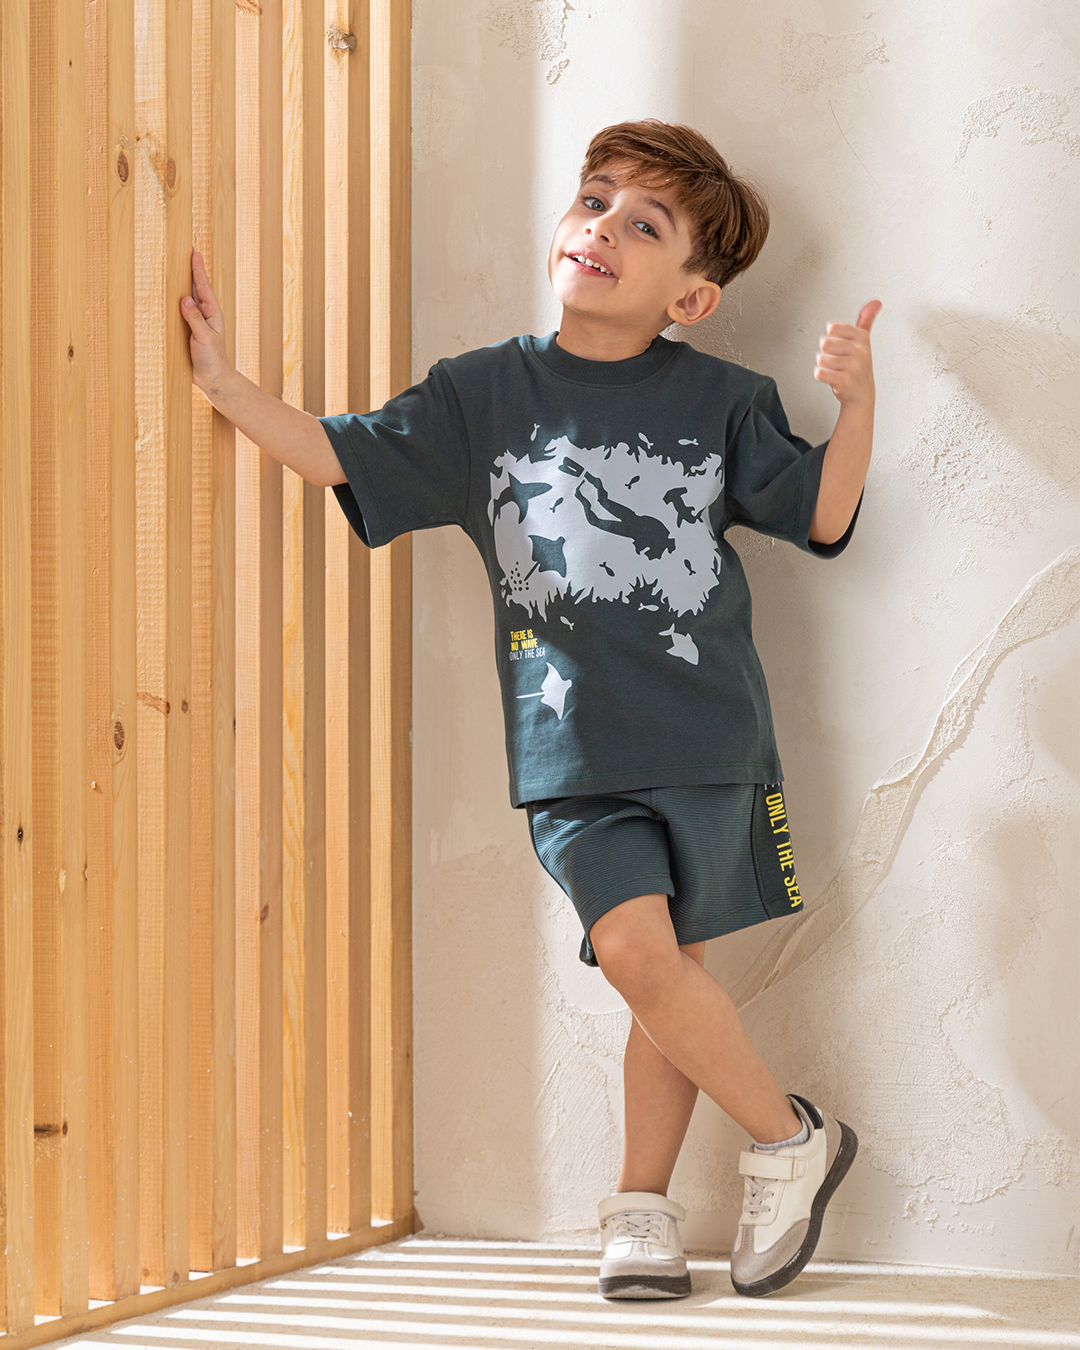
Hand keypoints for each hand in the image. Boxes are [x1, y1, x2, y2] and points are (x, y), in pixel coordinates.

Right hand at [181, 249, 230, 391]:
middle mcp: (203, 314)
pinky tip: (165, 295)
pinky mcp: (186, 330)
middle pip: (194, 287)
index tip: (194, 252)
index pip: (203, 286)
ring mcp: (194, 321)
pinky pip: (177, 312)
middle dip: (189, 270)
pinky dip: (172, 301)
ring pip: (185, 298)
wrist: (212, 379)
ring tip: (172, 267)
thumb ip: (195, 319)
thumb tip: (185, 298)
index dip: (197, 269)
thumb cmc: (212, 359)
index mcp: (211, 312)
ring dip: (179, 284)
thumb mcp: (204, 338)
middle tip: (182, 252)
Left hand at [814, 300, 881, 406]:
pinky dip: (821, 376)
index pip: (832, 328)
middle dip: (826, 353)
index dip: (831, 338)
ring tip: (836, 370)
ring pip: (820, 359)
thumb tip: (876, 302)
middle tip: (837, 361)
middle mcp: (860, 351)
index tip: (841, 346)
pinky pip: (819, 373)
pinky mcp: (844, 380)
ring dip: (824, 366)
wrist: (861, 394)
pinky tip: (832, 378)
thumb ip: (866, 320)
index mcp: (862, 337)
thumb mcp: (863, 341)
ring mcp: (853, 366)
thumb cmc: (858, 366)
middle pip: (824, 343)